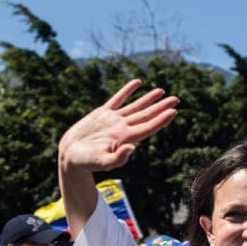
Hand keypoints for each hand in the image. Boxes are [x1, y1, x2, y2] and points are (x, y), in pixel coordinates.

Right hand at [58, 80, 177, 172]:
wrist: (70, 156)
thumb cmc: (85, 162)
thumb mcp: (101, 162)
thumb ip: (117, 158)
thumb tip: (133, 148)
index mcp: (124, 138)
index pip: (147, 127)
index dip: (161, 119)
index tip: (174, 111)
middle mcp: (122, 128)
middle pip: (146, 116)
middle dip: (161, 107)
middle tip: (176, 99)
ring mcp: (113, 120)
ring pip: (135, 106)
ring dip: (148, 99)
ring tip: (161, 91)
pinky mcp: (102, 114)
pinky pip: (117, 99)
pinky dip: (127, 90)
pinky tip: (137, 83)